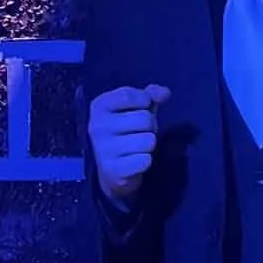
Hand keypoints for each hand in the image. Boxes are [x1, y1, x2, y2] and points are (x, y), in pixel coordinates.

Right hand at [89, 84, 170, 203]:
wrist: (113, 169)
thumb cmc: (126, 132)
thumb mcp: (136, 108)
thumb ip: (150, 95)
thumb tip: (165, 93)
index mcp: (99, 106)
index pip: (128, 95)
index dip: (144, 101)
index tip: (141, 108)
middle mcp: (97, 126)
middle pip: (144, 119)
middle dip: (149, 127)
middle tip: (137, 133)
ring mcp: (103, 149)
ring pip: (148, 140)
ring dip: (148, 145)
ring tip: (135, 148)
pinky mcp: (113, 169)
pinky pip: (146, 160)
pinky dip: (145, 161)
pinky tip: (133, 161)